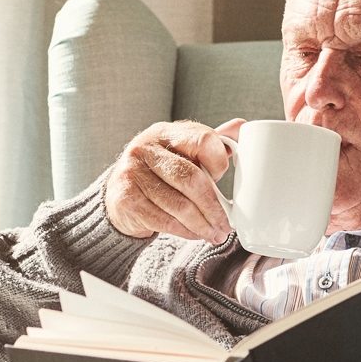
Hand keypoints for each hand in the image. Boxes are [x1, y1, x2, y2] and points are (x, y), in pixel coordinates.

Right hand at [105, 119, 244, 242]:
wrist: (118, 195)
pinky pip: (164, 220)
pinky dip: (185, 232)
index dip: (219, 162)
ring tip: (216, 234)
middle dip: (214, 206)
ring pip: (179, 205)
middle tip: (226, 224)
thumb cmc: (159, 173)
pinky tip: (195, 235)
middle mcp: (146, 148)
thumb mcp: (182, 152)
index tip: (226, 180)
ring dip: (202, 224)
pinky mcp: (126, 199)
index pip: (203, 140)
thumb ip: (210, 143)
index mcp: (166, 132)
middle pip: (191, 178)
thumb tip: (242, 126)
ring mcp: (132, 173)